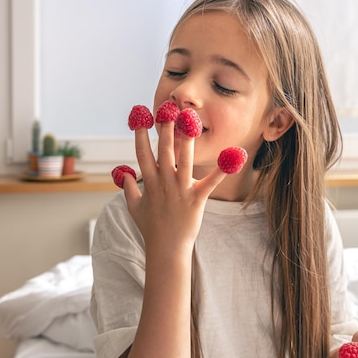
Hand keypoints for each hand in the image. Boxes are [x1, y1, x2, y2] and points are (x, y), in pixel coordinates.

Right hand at [121, 119, 225, 256]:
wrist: (166, 248)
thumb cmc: (150, 228)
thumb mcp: (133, 207)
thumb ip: (129, 187)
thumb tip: (124, 173)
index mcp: (150, 182)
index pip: (142, 152)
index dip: (141, 133)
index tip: (140, 115)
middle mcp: (163, 182)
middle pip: (164, 150)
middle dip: (165, 128)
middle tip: (167, 108)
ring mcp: (180, 189)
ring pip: (184, 159)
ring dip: (186, 138)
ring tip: (189, 120)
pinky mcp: (196, 198)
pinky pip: (210, 181)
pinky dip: (223, 169)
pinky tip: (233, 156)